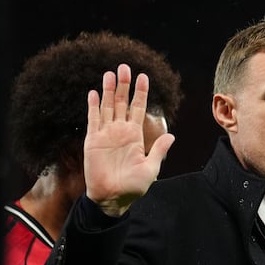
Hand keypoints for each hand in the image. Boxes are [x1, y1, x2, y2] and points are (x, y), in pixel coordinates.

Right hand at [84, 64, 174, 215]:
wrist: (112, 198)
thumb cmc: (133, 187)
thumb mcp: (150, 168)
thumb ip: (159, 150)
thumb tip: (171, 136)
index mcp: (135, 135)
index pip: (138, 108)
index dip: (140, 93)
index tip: (143, 76)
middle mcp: (120, 131)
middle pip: (122, 103)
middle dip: (124, 85)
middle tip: (124, 66)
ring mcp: (106, 134)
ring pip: (108, 107)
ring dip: (109, 90)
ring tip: (110, 73)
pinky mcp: (93, 141)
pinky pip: (93, 120)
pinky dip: (94, 106)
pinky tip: (94, 93)